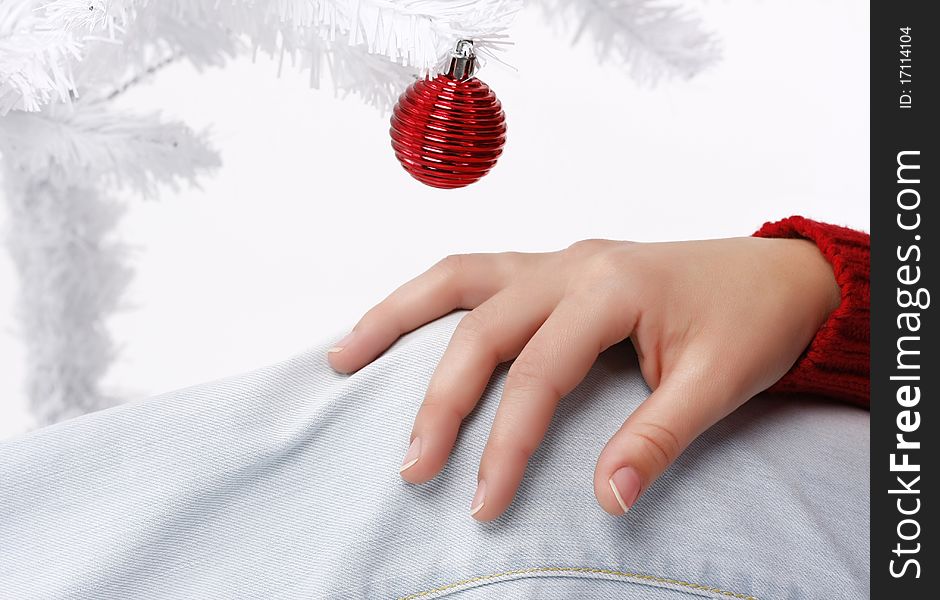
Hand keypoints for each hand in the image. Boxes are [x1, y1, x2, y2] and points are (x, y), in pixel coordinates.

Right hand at [327, 237, 840, 519]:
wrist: (777, 275)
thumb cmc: (750, 319)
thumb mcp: (717, 383)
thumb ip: (656, 439)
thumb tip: (605, 501)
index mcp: (611, 287)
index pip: (540, 374)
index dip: (506, 443)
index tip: (484, 502)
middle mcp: (572, 264)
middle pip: (481, 328)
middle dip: (440, 400)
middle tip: (412, 466)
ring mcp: (558, 259)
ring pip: (458, 278)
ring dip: (398, 316)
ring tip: (344, 355)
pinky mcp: (553, 267)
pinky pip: (476, 274)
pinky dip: (430, 299)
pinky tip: (401, 323)